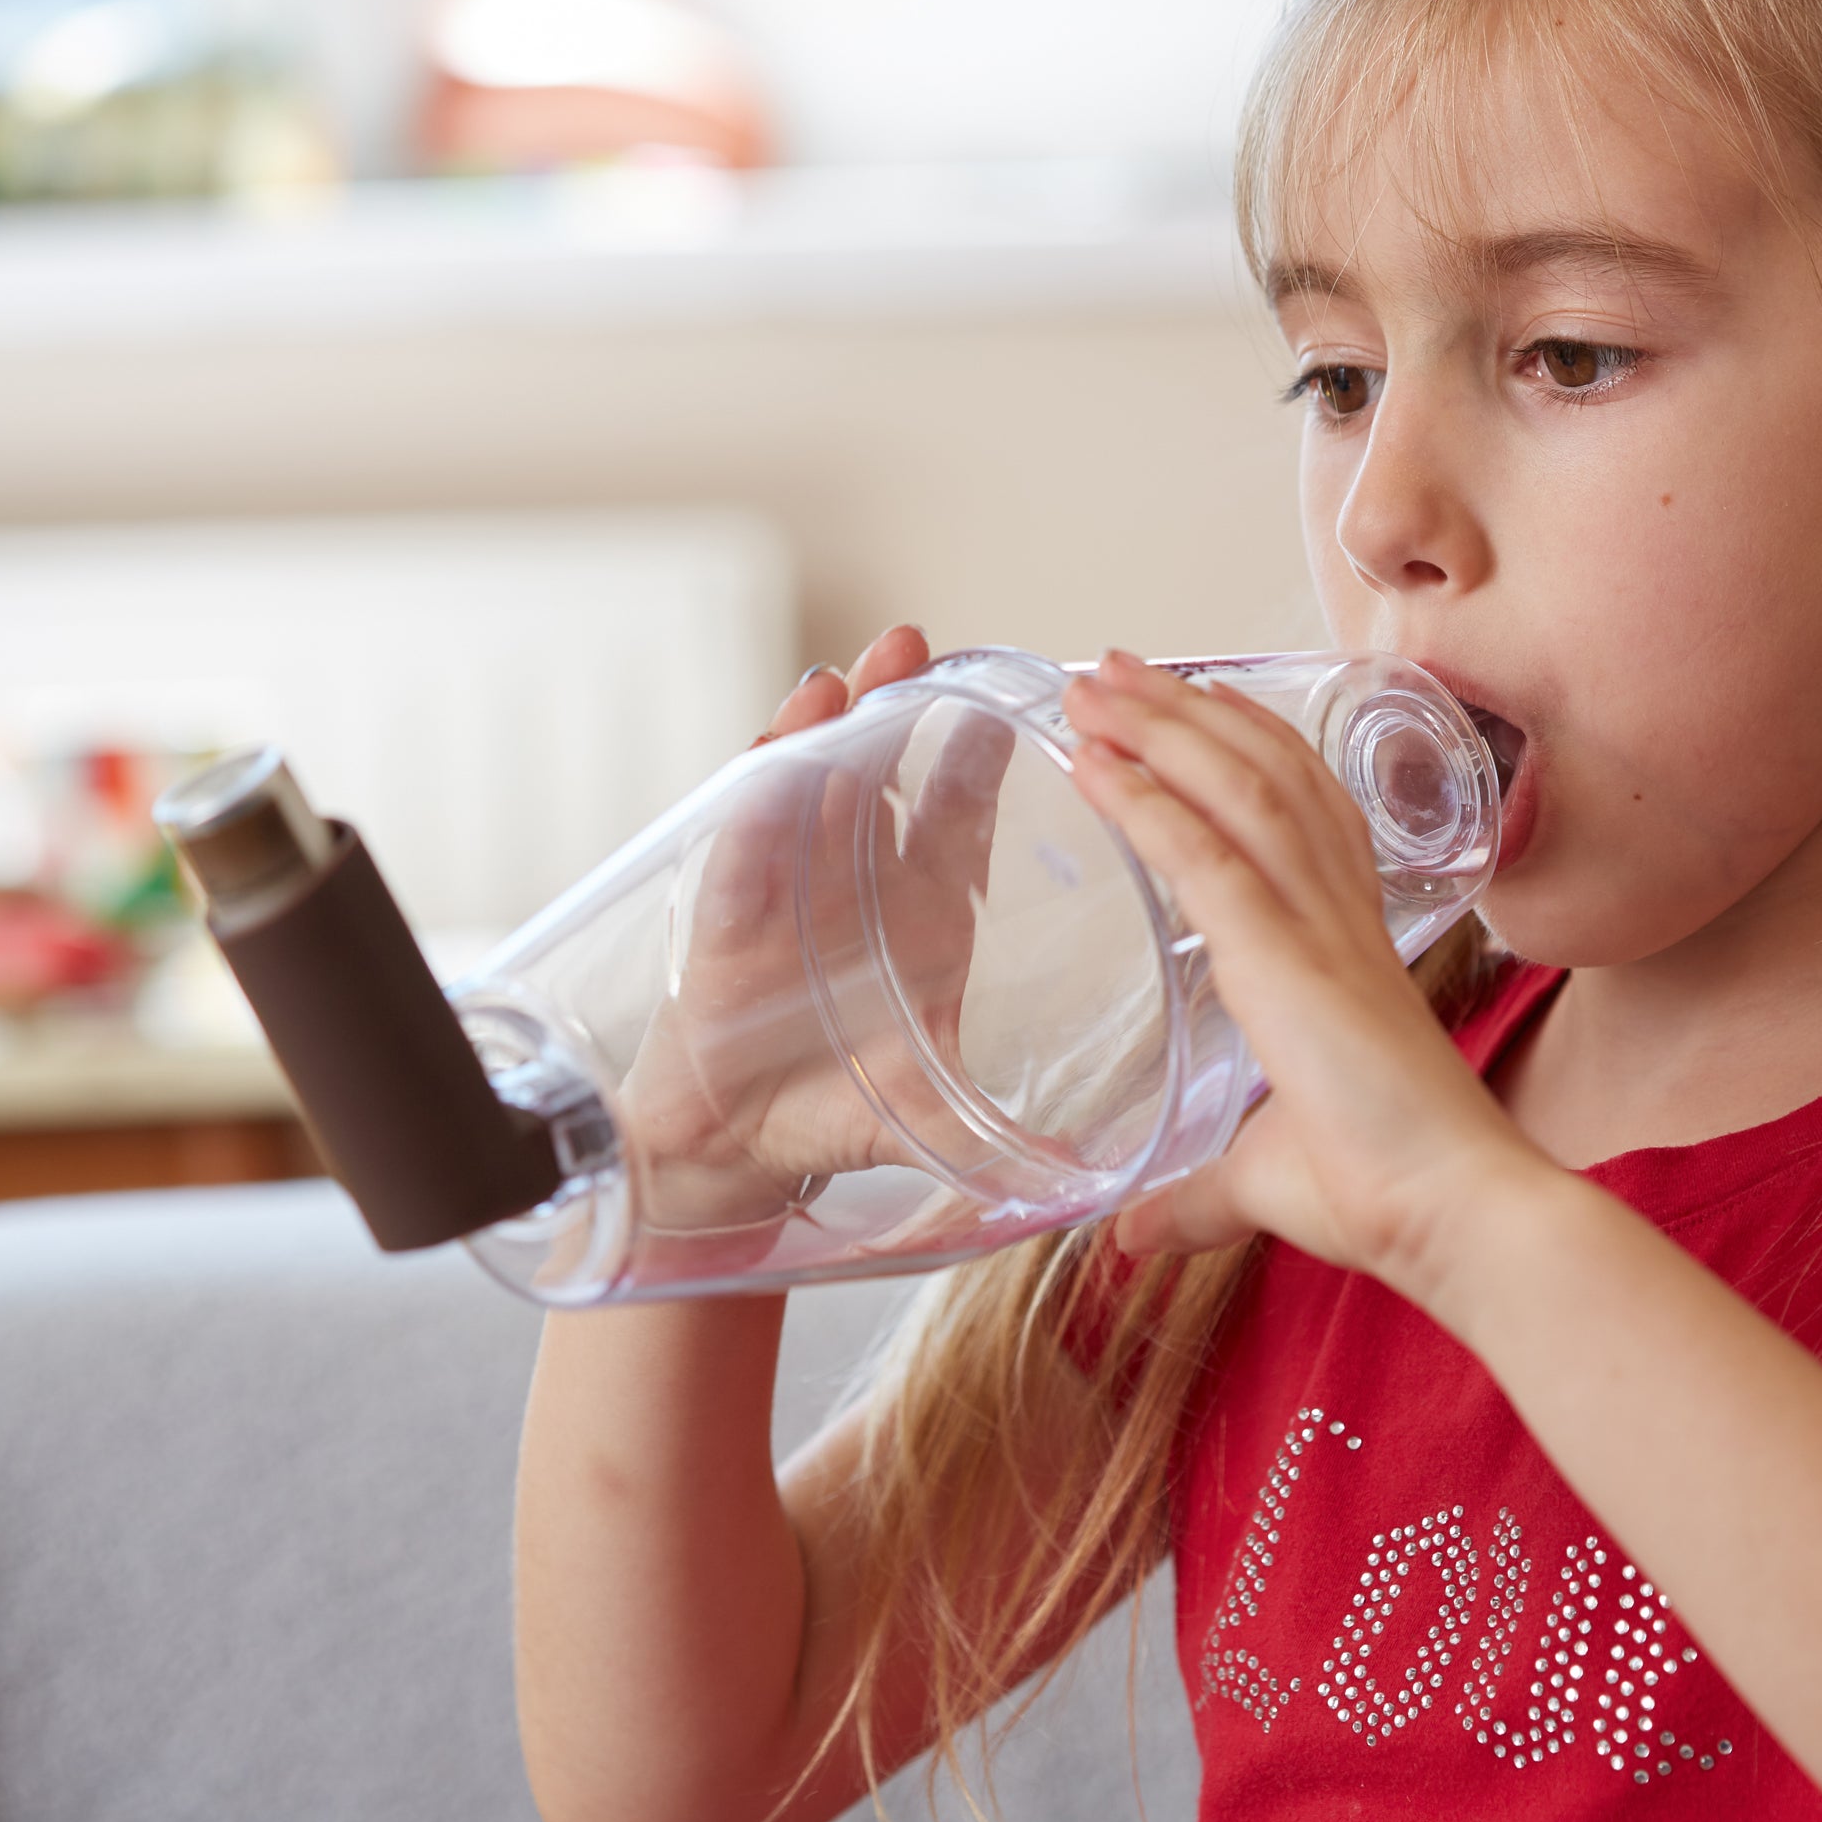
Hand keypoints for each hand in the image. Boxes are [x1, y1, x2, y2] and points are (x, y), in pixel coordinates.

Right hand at [611, 626, 1005, 1249]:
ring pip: (812, 780)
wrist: (730, 1158)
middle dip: (903, 702)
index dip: (983, 759)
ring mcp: (786, 888)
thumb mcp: (935, 1114)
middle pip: (881, 771)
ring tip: (860, 670)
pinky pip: (745, 833)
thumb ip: (1008, 1137)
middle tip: (922, 644)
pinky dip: (764, 784)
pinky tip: (786, 743)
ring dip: (834, 722)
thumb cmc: (828, 1116)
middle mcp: (856, 888)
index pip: (956, 817)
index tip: (1023, 701)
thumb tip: (1095, 1177)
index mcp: (920, 918)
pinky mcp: (726, 913)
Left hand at [1061, 651, 1564, 1293]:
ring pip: (1237, 790)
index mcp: (1352, 946)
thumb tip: (1133, 1236)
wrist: (1453, 1214)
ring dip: (1160, 726)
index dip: (1254, 745)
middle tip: (1116, 665)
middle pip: (1266, 774)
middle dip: (1189, 711)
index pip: (1306, 811)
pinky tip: (1094, 761)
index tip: (1203, 701)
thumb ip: (1195, 1197)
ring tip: (1093, 681)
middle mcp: (1342, 916)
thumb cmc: (1386, 1196)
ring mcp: (1317, 930)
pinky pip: (1206, 856)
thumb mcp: (1266, 1179)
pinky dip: (1146, 799)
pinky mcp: (1286, 960)